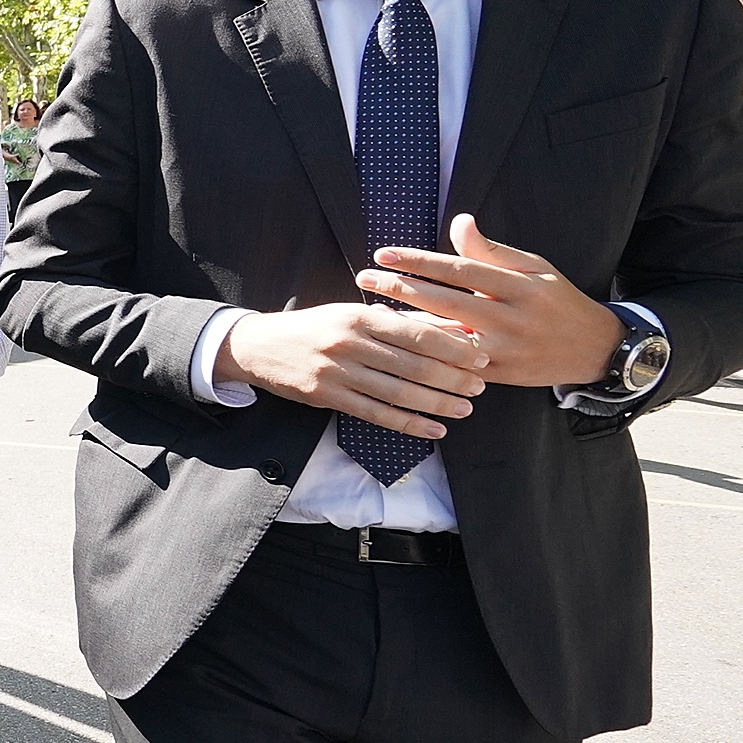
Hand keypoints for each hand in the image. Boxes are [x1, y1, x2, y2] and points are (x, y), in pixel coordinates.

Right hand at [220, 302, 489, 440]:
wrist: (259, 345)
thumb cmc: (315, 327)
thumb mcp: (353, 313)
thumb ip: (399, 321)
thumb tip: (450, 327)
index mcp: (360, 317)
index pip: (418, 333)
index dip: (454, 347)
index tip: (482, 356)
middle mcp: (349, 344)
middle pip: (414, 365)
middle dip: (453, 378)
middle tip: (480, 387)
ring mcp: (337, 372)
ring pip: (399, 393)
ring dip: (437, 404)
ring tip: (465, 409)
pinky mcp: (327, 397)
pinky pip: (376, 414)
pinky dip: (409, 424)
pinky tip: (433, 429)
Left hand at [357, 215, 624, 387]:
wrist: (594, 349)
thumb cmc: (555, 300)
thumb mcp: (534, 268)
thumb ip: (491, 250)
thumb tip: (459, 221)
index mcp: (521, 286)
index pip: (460, 269)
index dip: (419, 261)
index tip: (383, 254)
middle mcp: (512, 319)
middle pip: (446, 301)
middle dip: (401, 288)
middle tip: (364, 277)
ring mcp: (505, 351)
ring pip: (446, 336)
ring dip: (405, 322)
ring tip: (372, 307)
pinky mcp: (499, 376)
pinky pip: (454, 364)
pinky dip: (425, 352)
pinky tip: (400, 341)